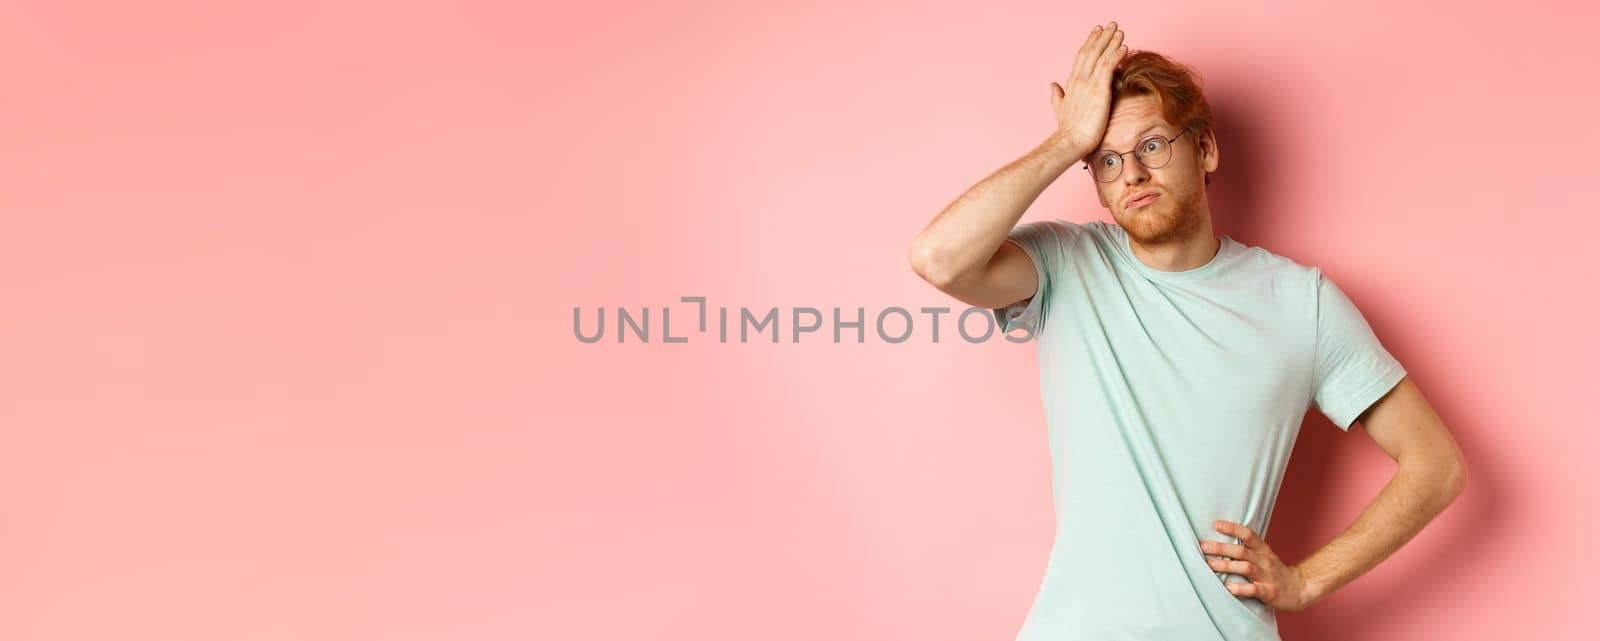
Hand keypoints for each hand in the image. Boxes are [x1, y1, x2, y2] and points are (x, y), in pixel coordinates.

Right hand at [1049, 21, 1127, 153]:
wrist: (1070, 141)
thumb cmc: (1067, 130)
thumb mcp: (1059, 109)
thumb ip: (1056, 96)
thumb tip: (1052, 85)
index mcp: (1071, 83)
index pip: (1082, 57)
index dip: (1090, 43)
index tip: (1097, 32)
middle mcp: (1079, 79)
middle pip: (1091, 52)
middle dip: (1102, 37)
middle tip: (1111, 24)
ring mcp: (1089, 83)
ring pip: (1101, 56)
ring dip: (1111, 41)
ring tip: (1120, 30)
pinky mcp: (1099, 90)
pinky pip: (1109, 67)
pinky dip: (1116, 55)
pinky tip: (1124, 46)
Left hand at [1201, 520, 1313, 611]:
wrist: (1300, 588)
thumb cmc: (1275, 572)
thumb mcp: (1264, 556)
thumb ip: (1246, 549)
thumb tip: (1219, 542)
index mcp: (1263, 550)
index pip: (1248, 534)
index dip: (1232, 528)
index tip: (1216, 524)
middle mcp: (1264, 561)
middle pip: (1242, 551)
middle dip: (1221, 548)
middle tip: (1204, 546)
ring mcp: (1267, 576)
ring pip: (1246, 568)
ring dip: (1227, 566)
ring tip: (1210, 565)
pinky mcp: (1269, 592)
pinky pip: (1254, 589)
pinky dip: (1240, 588)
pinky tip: (1228, 587)